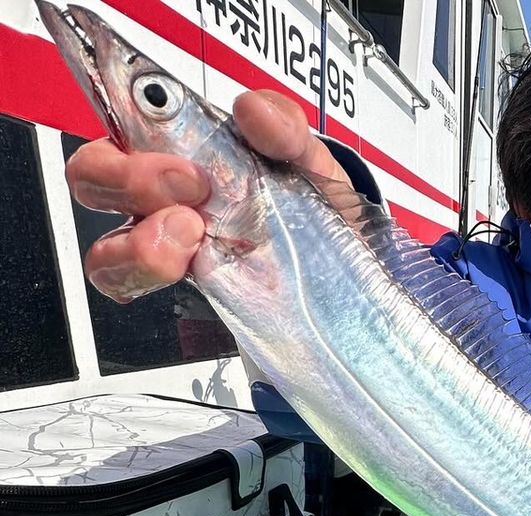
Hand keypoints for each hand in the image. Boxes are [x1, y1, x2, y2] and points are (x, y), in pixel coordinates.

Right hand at [65, 90, 348, 302]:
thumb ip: (287, 132)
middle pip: (93, 180)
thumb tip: (252, 110)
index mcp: (184, 152)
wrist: (344, 277)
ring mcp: (168, 250)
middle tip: (194, 193)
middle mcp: (162, 199)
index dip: (130, 122)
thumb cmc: (314, 214)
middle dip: (128, 180)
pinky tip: (199, 276)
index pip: (122, 119)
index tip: (189, 159)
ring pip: (104, 250)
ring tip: (193, 240)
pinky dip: (151, 280)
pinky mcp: (180, 295)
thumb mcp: (311, 166)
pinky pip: (133, 290)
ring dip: (136, 246)